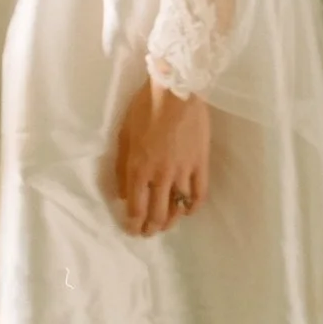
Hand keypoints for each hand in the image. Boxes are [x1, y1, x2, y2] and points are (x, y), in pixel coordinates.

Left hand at [112, 78, 210, 237]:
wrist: (176, 90)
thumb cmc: (144, 109)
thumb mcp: (124, 136)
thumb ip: (122, 168)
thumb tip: (123, 194)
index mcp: (139, 169)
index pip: (136, 207)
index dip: (134, 223)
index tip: (132, 230)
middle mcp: (161, 176)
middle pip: (157, 213)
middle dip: (151, 228)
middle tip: (148, 233)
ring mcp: (183, 171)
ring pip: (178, 207)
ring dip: (171, 221)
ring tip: (166, 225)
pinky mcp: (200, 163)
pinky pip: (199, 193)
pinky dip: (194, 206)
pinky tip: (189, 211)